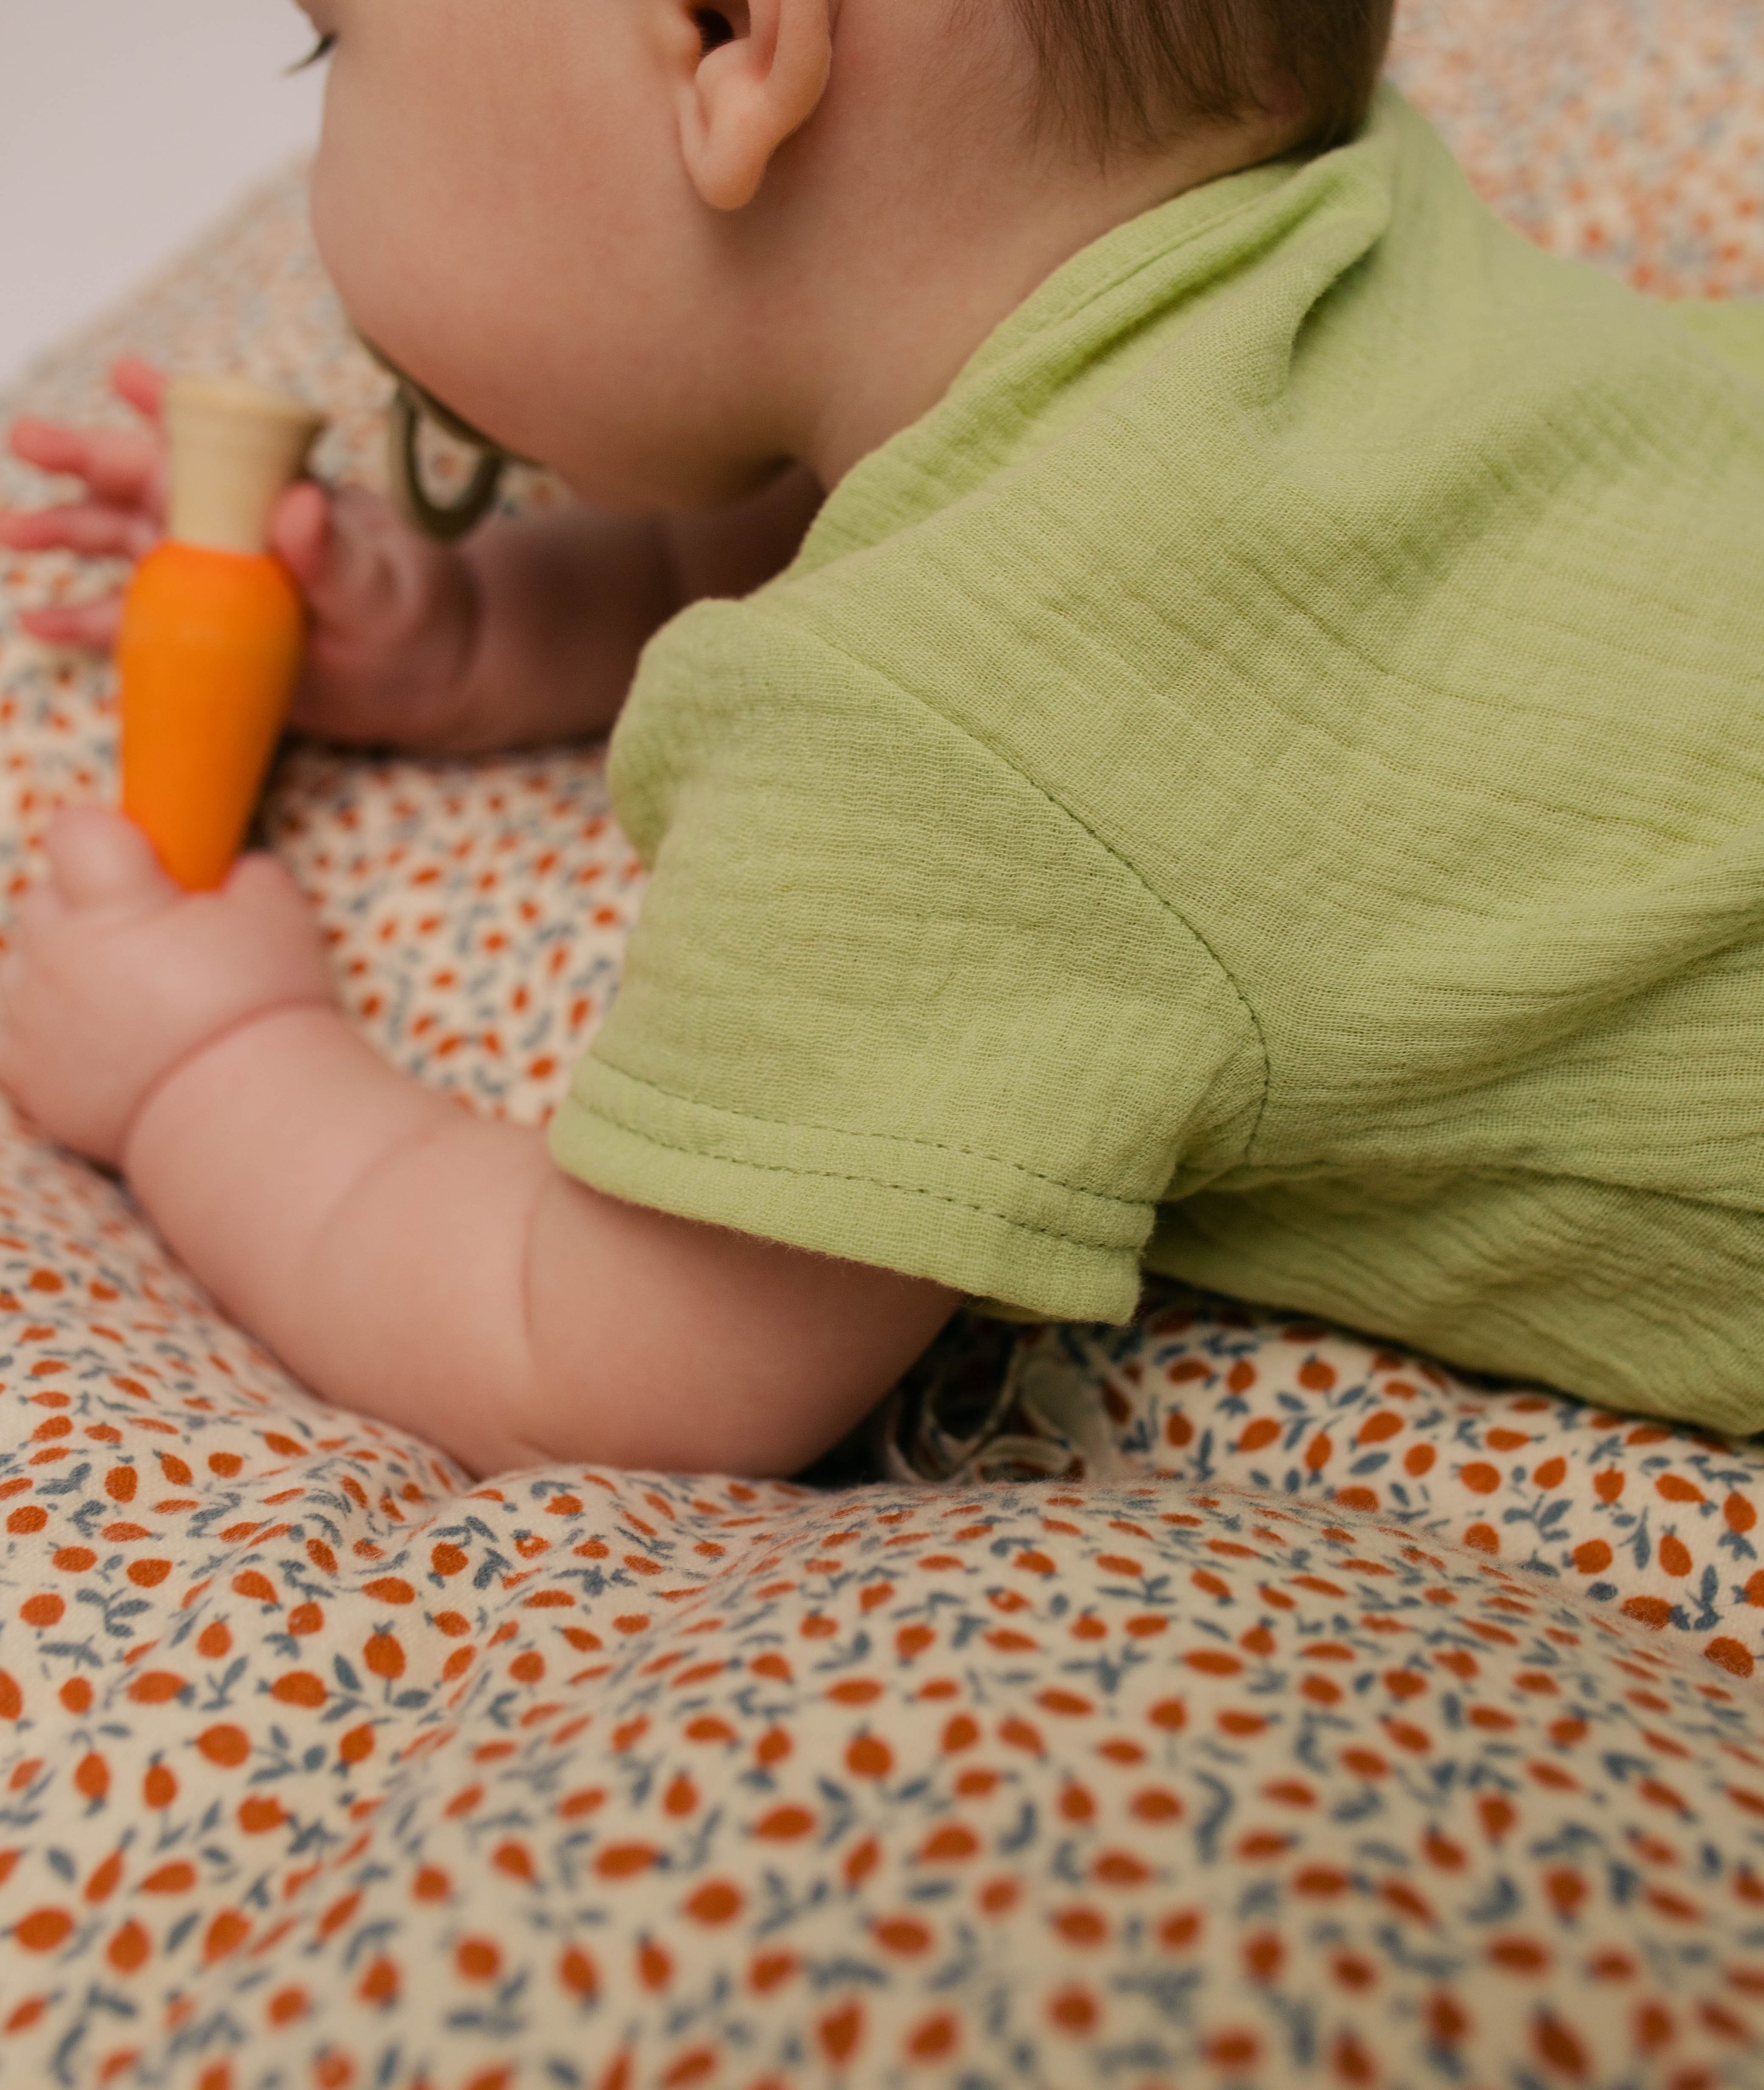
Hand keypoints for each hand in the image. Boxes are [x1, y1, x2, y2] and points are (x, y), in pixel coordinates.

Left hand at [0, 808, 336, 1168]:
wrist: (242, 1117)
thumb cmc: (262, 1011)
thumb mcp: (280, 921)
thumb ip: (248, 877)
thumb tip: (235, 869)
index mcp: (113, 903)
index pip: (76, 828)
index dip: (110, 839)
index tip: (144, 863)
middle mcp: (57, 953)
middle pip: (46, 897)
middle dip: (88, 908)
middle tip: (147, 941)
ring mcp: (31, 1016)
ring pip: (21, 963)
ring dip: (59, 969)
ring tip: (118, 997)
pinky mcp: (22, 1074)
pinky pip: (12, 1029)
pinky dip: (43, 1029)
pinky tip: (93, 1040)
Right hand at [1, 356, 484, 749]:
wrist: (431, 677)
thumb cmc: (413, 612)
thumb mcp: (381, 584)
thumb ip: (337, 552)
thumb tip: (301, 504)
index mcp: (268, 495)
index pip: (210, 440)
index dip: (163, 404)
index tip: (123, 375)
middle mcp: (230, 528)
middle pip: (144, 483)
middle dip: (84, 459)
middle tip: (27, 440)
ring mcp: (212, 580)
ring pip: (125, 546)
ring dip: (68, 534)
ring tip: (12, 531)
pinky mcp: (205, 636)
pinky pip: (132, 628)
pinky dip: (86, 625)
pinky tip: (38, 623)